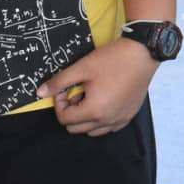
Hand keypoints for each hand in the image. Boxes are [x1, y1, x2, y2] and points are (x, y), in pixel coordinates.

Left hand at [37, 39, 155, 135]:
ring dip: (86, 117)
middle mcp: (107, 120)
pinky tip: (105, 100)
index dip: (59, 103)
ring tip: (92, 96)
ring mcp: (120, 119)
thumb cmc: (112, 59)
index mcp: (94, 111)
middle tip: (78, 91)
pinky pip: (109, 127)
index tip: (66, 88)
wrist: (143, 52)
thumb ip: (59, 82)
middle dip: (71, 111)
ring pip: (92, 131)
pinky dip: (102, 119)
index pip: (64, 119)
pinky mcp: (130, 115)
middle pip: (76, 128)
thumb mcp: (82, 67)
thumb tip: (40, 93)